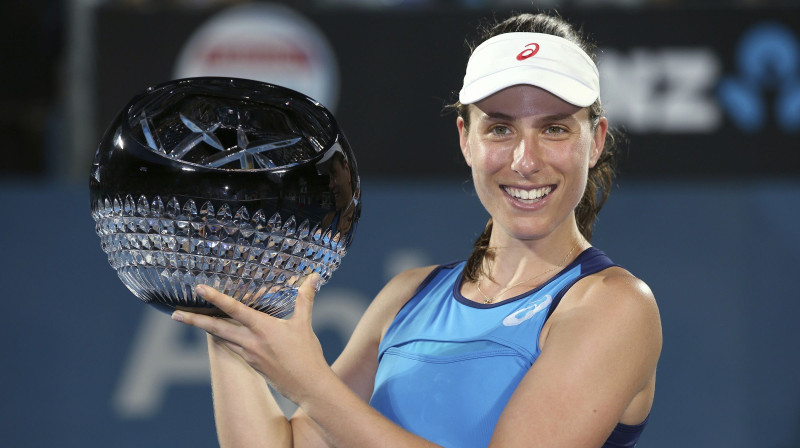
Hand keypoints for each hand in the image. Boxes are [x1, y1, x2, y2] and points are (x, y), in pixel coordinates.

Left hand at [172, 274, 328, 403]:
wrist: (308, 387)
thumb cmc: (307, 355)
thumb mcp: (305, 325)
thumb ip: (305, 299)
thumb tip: (314, 277)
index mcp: (263, 329)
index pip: (234, 309)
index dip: (215, 297)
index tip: (198, 288)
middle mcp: (251, 342)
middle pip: (216, 328)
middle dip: (194, 320)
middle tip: (174, 314)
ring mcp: (249, 355)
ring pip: (222, 338)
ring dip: (207, 329)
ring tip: (191, 320)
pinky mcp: (251, 365)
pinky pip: (233, 348)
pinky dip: (224, 338)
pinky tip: (222, 334)